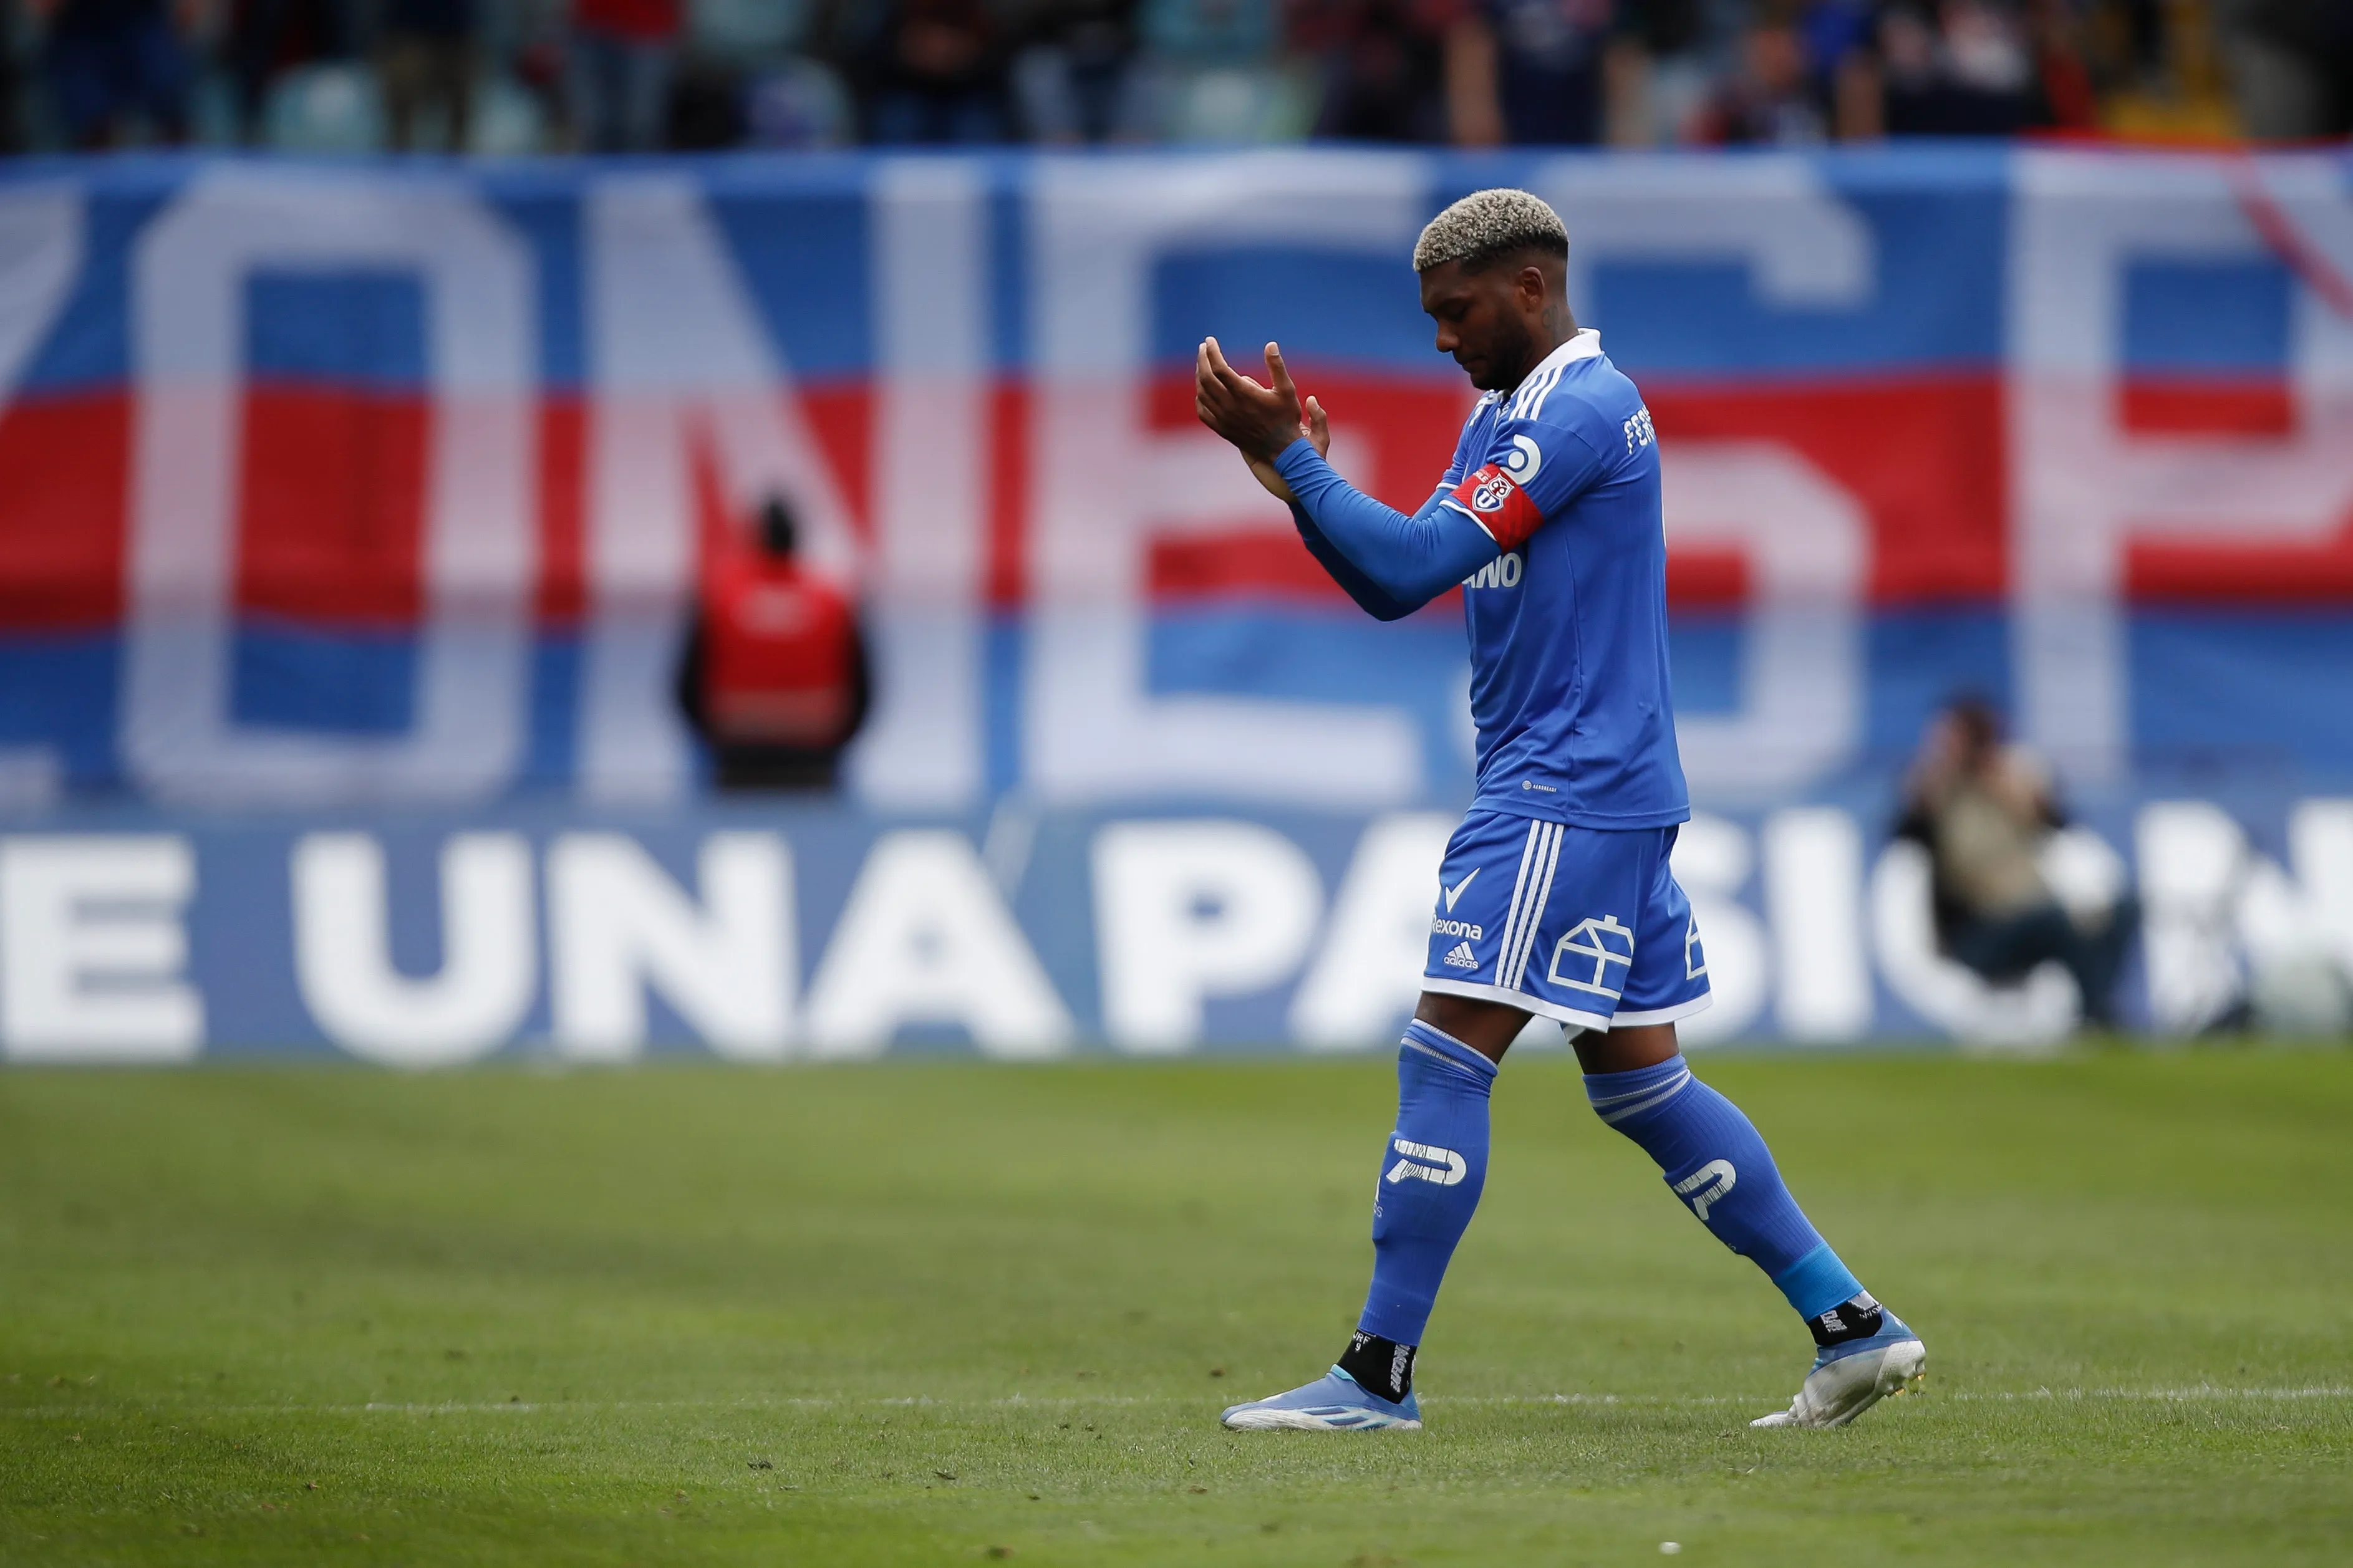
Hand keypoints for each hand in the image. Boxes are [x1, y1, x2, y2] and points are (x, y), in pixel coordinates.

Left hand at [1198, 338, 1329, 499]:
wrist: (1282, 451)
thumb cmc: (1286, 418)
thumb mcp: (1287, 390)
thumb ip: (1277, 367)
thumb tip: (1270, 345)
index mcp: (1244, 394)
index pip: (1220, 368)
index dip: (1212, 352)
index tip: (1210, 341)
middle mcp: (1230, 407)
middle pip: (1206, 378)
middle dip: (1202, 360)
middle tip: (1203, 348)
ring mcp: (1224, 419)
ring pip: (1202, 393)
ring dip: (1199, 375)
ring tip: (1202, 364)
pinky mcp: (1222, 429)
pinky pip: (1203, 411)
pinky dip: (1200, 397)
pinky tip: (1203, 390)